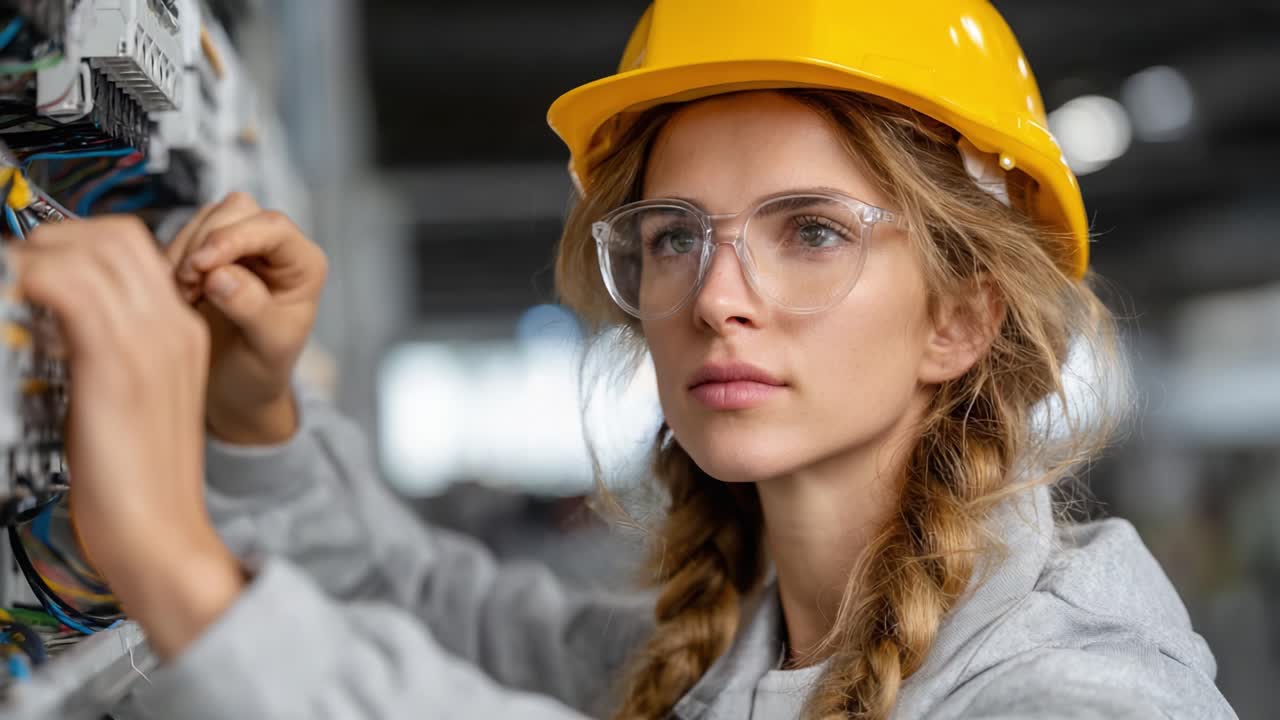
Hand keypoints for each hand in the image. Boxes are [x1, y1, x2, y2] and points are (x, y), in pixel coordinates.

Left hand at [9, 216, 242, 658]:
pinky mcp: (117, 367)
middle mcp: (172, 329)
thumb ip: (105, 355)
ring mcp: (149, 345)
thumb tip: (54, 322)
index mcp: (181, 335)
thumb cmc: (139, 485)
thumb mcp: (128, 401)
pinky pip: (72, 290)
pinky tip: (18, 307)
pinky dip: (34, 283)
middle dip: (55, 239)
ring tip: (14, 289)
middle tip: (19, 271)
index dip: (75, 244)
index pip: (132, 251)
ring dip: (37, 258)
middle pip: (115, 238)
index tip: (38, 267)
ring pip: (91, 253)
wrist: (161, 536)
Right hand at [167, 193, 326, 444]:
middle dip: (204, 243)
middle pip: (236, 211)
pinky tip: (174, 292)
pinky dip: (172, 258)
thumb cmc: (262, 370)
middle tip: (187, 286)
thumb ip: (251, 309)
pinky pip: (185, 236)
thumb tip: (221, 275)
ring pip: (206, 218)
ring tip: (183, 295)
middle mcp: (276, 248)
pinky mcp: (210, 253)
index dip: (235, 237)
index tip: (202, 266)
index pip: (273, 227)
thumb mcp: (268, 347)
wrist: (236, 388)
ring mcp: (241, 246)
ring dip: (184, 251)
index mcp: (303, 265)